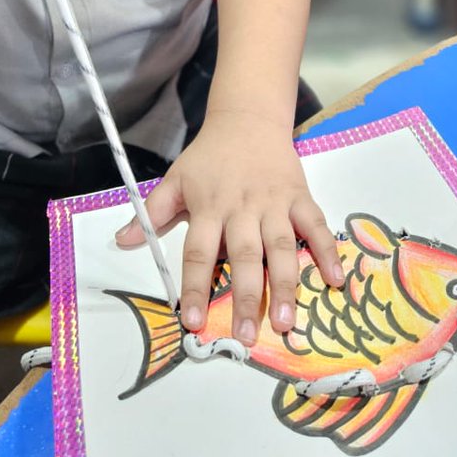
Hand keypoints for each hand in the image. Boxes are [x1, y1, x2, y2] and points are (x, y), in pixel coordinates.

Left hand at [115, 110, 343, 343]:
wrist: (247, 119)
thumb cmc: (209, 157)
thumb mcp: (176, 180)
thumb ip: (152, 214)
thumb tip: (121, 242)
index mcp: (209, 207)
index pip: (199, 253)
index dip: (195, 288)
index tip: (191, 322)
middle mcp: (242, 208)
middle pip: (244, 256)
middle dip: (245, 298)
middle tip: (246, 338)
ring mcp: (275, 202)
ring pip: (281, 246)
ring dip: (284, 285)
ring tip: (285, 322)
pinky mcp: (300, 196)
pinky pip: (316, 225)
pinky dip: (327, 251)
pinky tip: (335, 280)